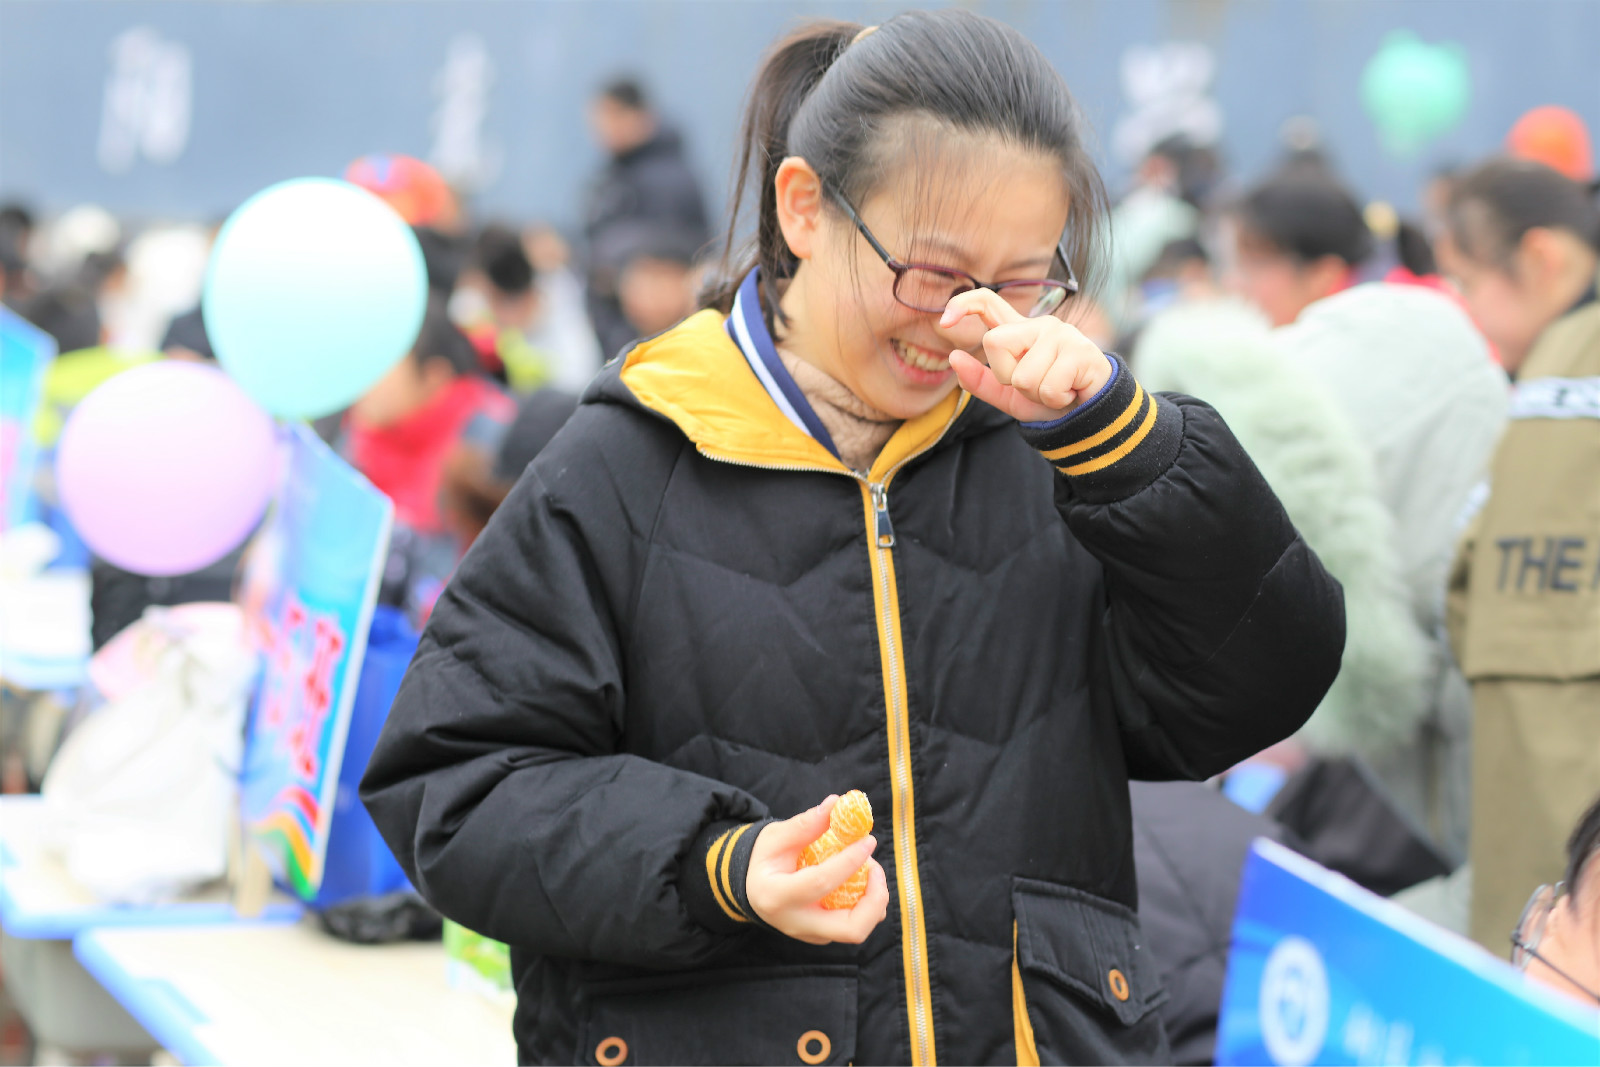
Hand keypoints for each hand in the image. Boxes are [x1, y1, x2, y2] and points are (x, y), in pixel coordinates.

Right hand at [746, 795, 889, 944]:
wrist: (751, 888)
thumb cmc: (763, 859)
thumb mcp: (775, 837)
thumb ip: (805, 824)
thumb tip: (836, 803)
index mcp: (777, 896)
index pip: (821, 883)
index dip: (850, 861)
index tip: (868, 840)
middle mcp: (796, 923)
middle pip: (850, 929)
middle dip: (875, 899)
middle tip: (875, 867)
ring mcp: (810, 934)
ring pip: (856, 931)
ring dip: (873, 900)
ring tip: (868, 868)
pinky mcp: (821, 935)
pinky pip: (852, 925)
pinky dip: (866, 903)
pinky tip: (860, 878)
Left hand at [942, 289, 1113, 422]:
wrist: (1092, 414)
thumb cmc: (1051, 399)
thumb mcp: (1009, 395)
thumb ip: (980, 381)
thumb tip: (953, 358)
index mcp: (1020, 332)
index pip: (987, 302)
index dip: (963, 304)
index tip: (944, 321)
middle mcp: (1039, 325)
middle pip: (994, 342)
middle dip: (1007, 376)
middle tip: (1034, 385)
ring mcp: (1061, 334)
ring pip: (1022, 374)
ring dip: (1036, 394)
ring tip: (1056, 390)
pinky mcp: (1080, 350)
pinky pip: (1048, 386)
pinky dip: (1056, 399)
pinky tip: (1070, 392)